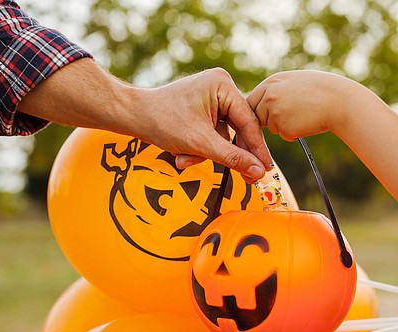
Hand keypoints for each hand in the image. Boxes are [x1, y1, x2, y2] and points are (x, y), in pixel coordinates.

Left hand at [19, 61, 271, 181]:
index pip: (248, 122)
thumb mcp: (201, 144)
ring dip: (208, 153)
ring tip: (185, 160)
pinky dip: (202, 147)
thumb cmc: (162, 122)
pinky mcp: (204, 106)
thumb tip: (259, 173)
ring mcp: (212, 95)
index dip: (257, 149)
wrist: (131, 115)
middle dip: (229, 153)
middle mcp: (221, 86)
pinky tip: (183, 155)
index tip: (266, 170)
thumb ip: (232, 158)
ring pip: (224, 134)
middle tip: (248, 179)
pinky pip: (213, 131)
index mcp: (222, 85)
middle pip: (238, 128)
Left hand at [247, 70, 356, 139]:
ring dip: (283, 126)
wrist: (339, 101)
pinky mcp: (283, 127)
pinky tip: (307, 122)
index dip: (257, 110)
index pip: (252, 100)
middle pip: (257, 116)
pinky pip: (284, 135)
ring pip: (271, 127)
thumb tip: (266, 101)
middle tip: (288, 118)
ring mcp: (274, 112)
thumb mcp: (295, 82)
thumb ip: (278, 90)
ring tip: (304, 115)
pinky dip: (294, 133)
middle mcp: (269, 95)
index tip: (263, 117)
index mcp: (272, 82)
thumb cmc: (322, 90)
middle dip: (268, 121)